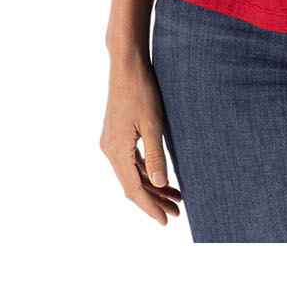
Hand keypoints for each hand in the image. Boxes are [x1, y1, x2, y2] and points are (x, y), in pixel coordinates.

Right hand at [100, 54, 183, 226]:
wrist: (126, 65)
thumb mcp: (152, 124)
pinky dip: (145, 170)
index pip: (133, 189)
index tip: (165, 221)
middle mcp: (110, 150)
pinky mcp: (116, 134)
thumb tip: (159, 184)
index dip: (150, 207)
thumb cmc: (141, 90)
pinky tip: (159, 176)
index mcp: (116, 151)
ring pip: (132, 173)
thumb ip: (155, 156)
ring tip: (175, 196)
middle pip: (132, 184)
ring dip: (152, 185)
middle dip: (154, 200)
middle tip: (177, 211)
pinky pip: (130, 160)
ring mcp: (111, 142)